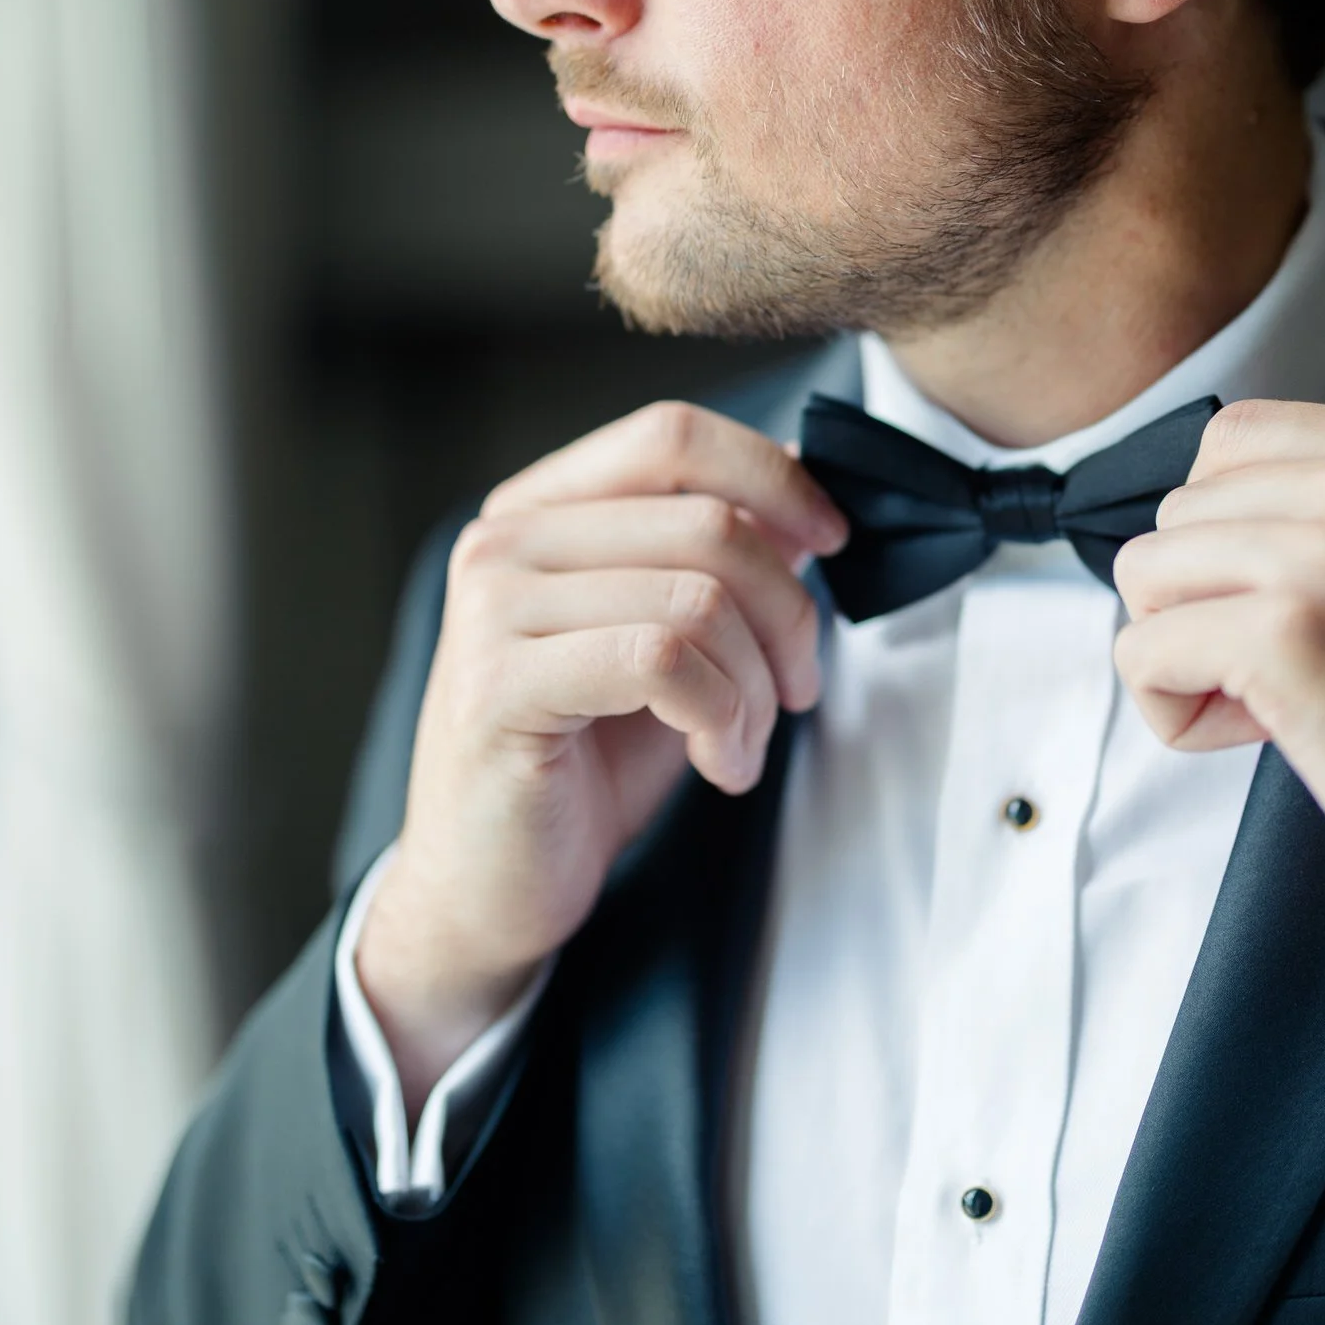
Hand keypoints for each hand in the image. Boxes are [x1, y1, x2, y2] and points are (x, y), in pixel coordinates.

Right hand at [356, 402, 845, 1112]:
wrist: (490, 888)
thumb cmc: (583, 764)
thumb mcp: (668, 640)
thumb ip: (716, 560)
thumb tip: (801, 484)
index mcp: (541, 509)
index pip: (673, 435)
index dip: (773, 477)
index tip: (833, 540)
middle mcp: (504, 541)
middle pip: (707, 522)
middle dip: (787, 615)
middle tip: (796, 691)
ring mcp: (492, 609)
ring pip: (697, 598)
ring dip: (755, 688)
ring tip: (743, 746)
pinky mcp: (500, 686)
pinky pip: (662, 661)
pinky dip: (721, 718)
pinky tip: (720, 765)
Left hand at [1113, 401, 1324, 1042]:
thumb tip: (1212, 512)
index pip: (1231, 439)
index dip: (1226, 528)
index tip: (1280, 597)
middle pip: (1180, 509)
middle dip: (1203, 595)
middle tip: (1281, 667)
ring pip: (1145, 573)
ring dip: (1181, 650)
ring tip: (1265, 699)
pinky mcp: (1285, 638)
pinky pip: (1142, 652)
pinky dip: (1172, 707)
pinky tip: (1250, 732)